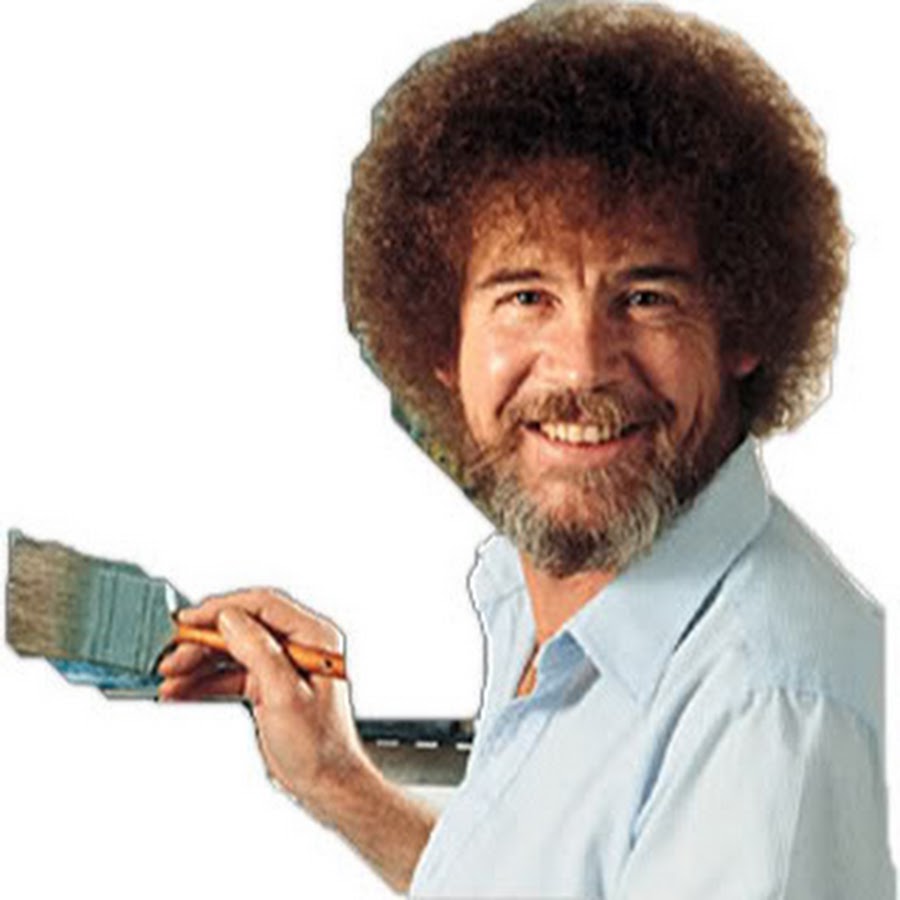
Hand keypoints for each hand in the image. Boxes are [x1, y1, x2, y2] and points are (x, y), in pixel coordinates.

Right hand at [157, 589, 373, 822]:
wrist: (327, 785)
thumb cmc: (320, 746)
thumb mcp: (285, 695)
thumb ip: (258, 652)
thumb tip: (230, 618)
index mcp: (314, 637)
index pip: (263, 606)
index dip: (223, 609)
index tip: (190, 619)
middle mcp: (300, 645)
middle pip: (243, 627)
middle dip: (204, 641)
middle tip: (172, 656)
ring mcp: (284, 665)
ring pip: (233, 651)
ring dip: (199, 663)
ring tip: (170, 677)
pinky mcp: (270, 685)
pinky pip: (232, 674)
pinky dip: (207, 682)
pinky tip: (183, 690)